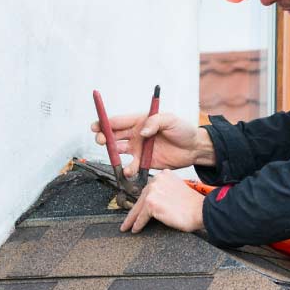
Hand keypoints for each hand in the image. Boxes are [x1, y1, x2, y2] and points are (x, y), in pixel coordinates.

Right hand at [91, 112, 214, 176]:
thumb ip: (155, 122)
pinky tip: (128, 170)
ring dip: (112, 154)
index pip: (118, 121)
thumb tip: (142, 131)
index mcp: (140, 121)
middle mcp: (136, 134)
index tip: (96, 126)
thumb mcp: (171, 120)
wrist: (194, 149)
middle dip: (104, 137)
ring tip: (114, 157)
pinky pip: (131, 165)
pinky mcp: (144, 162)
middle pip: (113, 135)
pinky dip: (127, 169)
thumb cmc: (183, 130)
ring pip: (119, 151)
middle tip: (101, 140)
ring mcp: (139, 149)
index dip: (104, 122)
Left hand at [121, 170, 204, 233]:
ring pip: (138, 208)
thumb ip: (165, 192)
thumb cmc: (193, 205)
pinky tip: (135, 229)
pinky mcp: (152, 204)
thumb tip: (155, 203)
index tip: (138, 209)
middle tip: (128, 220)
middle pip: (141, 198)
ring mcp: (153, 191)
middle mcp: (157, 180)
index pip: (149, 190)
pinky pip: (141, 217)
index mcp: (164, 175)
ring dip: (132, 220)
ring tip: (127, 227)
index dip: (143, 201)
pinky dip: (137, 225)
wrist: (201, 210)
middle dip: (134, 211)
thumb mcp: (178, 190)